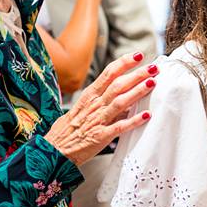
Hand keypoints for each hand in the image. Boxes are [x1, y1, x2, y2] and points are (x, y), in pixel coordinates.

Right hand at [43, 52, 158, 165]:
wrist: (52, 151)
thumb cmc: (69, 129)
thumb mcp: (84, 109)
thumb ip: (103, 100)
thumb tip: (125, 94)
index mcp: (90, 96)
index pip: (108, 74)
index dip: (124, 63)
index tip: (138, 55)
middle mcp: (94, 105)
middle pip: (118, 85)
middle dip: (137, 75)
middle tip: (154, 67)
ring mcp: (98, 120)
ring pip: (120, 102)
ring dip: (137, 92)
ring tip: (152, 83)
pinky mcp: (101, 136)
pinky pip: (119, 127)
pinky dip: (133, 121)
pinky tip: (147, 115)